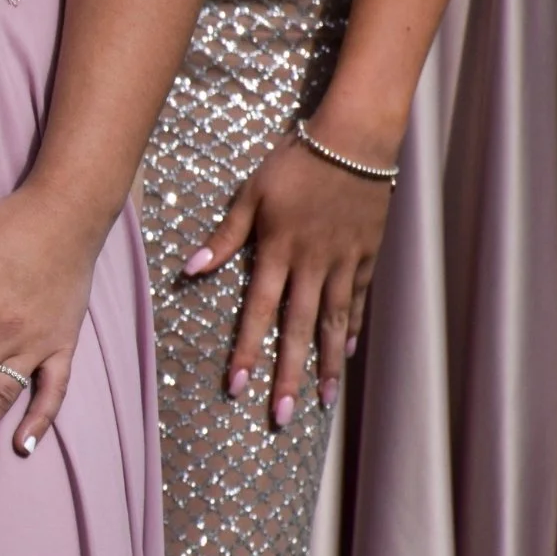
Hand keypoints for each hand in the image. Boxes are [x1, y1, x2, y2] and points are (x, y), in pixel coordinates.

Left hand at [184, 117, 394, 423]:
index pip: (259, 311)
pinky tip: (345, 354)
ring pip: (333, 322)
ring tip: (320, 400)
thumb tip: (189, 269)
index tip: (237, 386)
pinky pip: (358, 300)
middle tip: (279, 416)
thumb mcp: (252, 193)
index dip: (247, 350)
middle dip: (287, 374)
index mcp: (279, 252)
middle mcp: (313, 265)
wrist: (356, 140)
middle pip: (297, 329)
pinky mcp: (367, 255)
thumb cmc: (296, 162)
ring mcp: (344, 263)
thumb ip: (224, 236)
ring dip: (325, 364)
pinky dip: (352, 328)